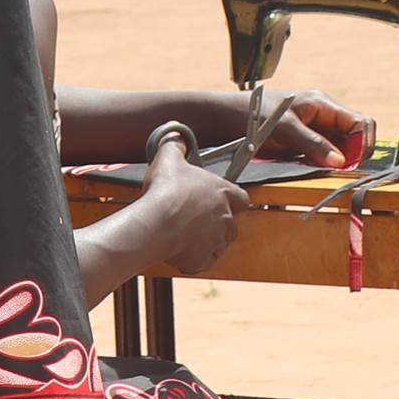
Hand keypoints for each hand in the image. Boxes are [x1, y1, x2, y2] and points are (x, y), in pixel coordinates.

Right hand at [137, 139, 246, 274]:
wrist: (156, 224)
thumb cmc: (165, 192)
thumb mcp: (168, 159)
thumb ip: (175, 146)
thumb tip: (175, 137)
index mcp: (223, 192)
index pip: (242, 198)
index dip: (233, 199)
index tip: (221, 199)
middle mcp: (225, 218)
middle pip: (231, 224)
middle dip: (217, 222)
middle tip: (196, 218)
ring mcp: (216, 242)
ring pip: (219, 244)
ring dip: (208, 241)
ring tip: (187, 235)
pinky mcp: (203, 260)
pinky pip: (204, 261)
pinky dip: (195, 258)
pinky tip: (180, 250)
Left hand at [263, 90, 369, 169]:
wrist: (228, 117)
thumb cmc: (254, 114)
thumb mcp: (284, 128)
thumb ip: (313, 143)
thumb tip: (340, 162)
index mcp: (323, 105)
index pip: (360, 122)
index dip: (363, 142)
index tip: (353, 163)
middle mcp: (324, 117)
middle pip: (354, 136)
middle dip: (353, 154)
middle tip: (341, 171)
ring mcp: (316, 131)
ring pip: (341, 148)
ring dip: (338, 162)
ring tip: (325, 170)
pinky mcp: (306, 144)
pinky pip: (325, 155)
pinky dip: (325, 165)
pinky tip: (315, 170)